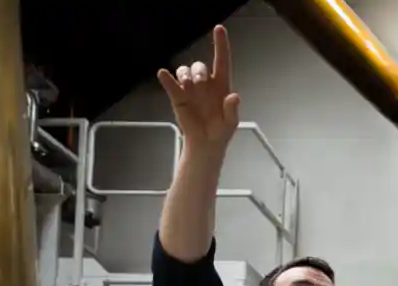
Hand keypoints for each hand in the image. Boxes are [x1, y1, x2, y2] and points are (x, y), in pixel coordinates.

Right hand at [156, 24, 239, 149]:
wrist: (206, 144)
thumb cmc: (221, 131)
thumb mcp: (231, 122)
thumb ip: (232, 110)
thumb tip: (234, 97)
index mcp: (221, 85)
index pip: (222, 60)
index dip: (220, 44)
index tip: (219, 28)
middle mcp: (205, 83)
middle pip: (200, 66)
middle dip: (199, 71)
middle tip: (199, 83)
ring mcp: (190, 89)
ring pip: (185, 71)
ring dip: (185, 74)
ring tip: (187, 85)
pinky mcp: (178, 97)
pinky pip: (171, 84)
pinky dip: (167, 78)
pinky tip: (163, 74)